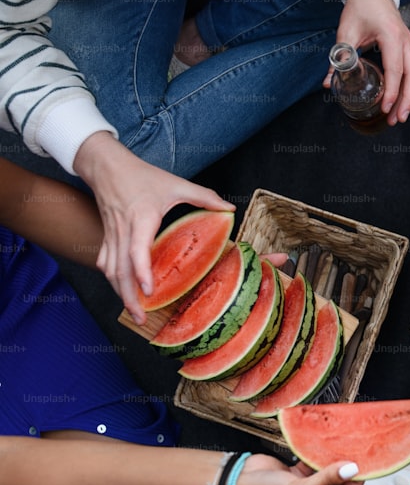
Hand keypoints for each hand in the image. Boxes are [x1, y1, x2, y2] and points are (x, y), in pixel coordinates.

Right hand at [73, 132, 232, 323]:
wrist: (107, 166)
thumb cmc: (142, 176)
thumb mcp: (176, 184)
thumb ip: (204, 196)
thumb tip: (229, 209)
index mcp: (141, 219)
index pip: (137, 251)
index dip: (142, 273)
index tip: (149, 291)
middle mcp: (123, 230)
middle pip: (120, 270)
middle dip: (129, 297)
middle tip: (140, 317)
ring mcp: (111, 235)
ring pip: (110, 270)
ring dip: (120, 293)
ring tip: (134, 312)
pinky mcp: (106, 236)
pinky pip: (105, 263)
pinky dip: (113, 280)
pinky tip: (122, 292)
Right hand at [236, 455, 363, 484]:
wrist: (236, 480)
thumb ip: (326, 479)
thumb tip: (352, 469)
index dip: (355, 482)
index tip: (367, 464)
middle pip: (335, 484)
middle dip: (345, 469)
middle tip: (360, 450)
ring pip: (325, 472)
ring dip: (333, 460)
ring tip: (348, 444)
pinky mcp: (296, 474)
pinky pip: (313, 463)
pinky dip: (319, 454)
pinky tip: (329, 443)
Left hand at [327, 0, 409, 124]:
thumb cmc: (361, 6)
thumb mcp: (346, 31)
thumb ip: (340, 56)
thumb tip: (329, 83)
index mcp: (391, 36)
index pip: (395, 68)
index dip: (392, 90)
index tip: (385, 106)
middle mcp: (405, 41)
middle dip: (407, 100)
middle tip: (397, 119)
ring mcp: (409, 44)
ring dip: (409, 97)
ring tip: (398, 116)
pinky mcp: (407, 47)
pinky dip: (408, 88)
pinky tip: (399, 101)